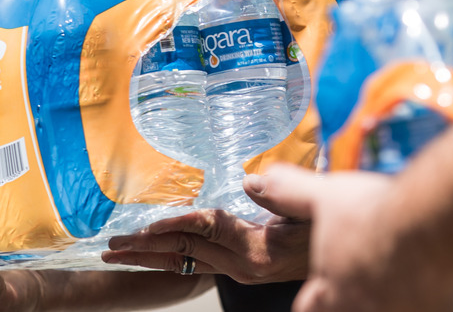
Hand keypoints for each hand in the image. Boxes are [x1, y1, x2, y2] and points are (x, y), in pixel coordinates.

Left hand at [102, 183, 311, 283]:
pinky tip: (153, 256)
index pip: (206, 231)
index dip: (176, 224)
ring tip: (118, 256)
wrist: (340, 257)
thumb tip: (248, 181)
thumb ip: (277, 192)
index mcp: (256, 249)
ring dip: (149, 258)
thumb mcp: (308, 206)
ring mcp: (238, 271)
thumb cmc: (328, 227)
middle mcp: (242, 265)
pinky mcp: (239, 270)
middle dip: (145, 249)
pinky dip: (171, 258)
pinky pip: (196, 265)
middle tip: (112, 246)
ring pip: (185, 263)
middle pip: (184, 252)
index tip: (146, 226)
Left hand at [248, 163, 452, 311]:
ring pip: (383, 309)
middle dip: (344, 300)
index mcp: (330, 286)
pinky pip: (426, 304)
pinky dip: (422, 293)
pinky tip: (426, 270)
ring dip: (382, 297)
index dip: (312, 297)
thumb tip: (254, 182)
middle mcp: (360, 306)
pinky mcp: (436, 305)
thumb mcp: (324, 196)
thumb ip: (288, 192)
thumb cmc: (376, 213)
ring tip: (391, 273)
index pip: (309, 306)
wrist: (435, 225)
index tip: (316, 289)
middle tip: (354, 279)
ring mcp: (398, 309)